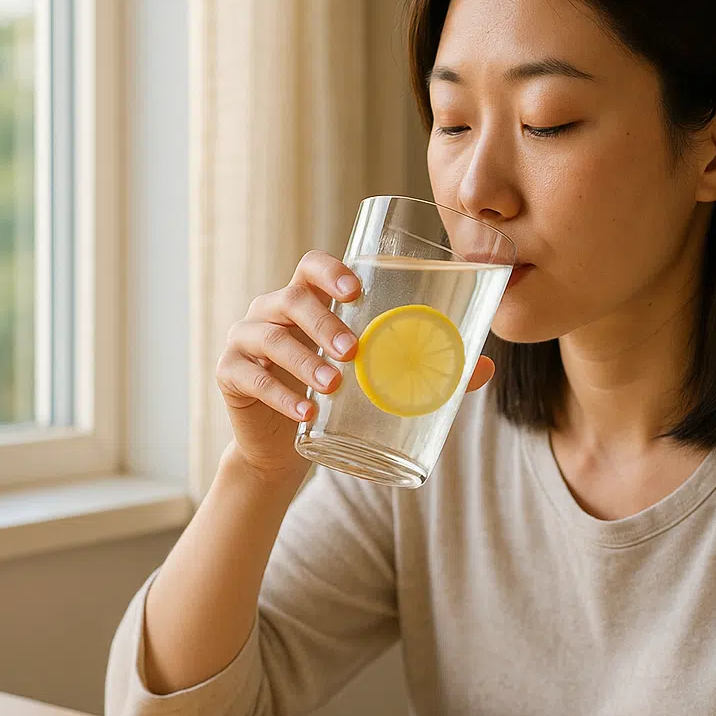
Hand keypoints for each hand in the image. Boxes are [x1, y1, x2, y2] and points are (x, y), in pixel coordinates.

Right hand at [217, 250, 495, 476]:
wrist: (282, 449)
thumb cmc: (335, 399)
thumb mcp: (374, 379)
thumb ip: (424, 370)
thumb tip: (485, 368)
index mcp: (308, 301)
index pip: (312, 266)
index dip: (332, 271)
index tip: (358, 289)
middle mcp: (272, 312)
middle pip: (291, 299)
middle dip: (323, 322)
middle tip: (353, 351)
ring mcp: (246, 340)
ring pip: (270, 338)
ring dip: (304, 361)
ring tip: (333, 386)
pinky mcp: (230, 374)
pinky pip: (250, 377)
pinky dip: (280, 394)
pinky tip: (306, 412)